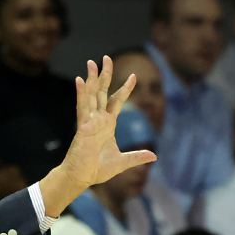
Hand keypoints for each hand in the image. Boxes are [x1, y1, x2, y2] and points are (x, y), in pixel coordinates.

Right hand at [40, 57, 157, 212]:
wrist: (82, 177)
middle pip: (102, 92)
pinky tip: (80, 80)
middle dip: (105, 75)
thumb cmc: (97, 170)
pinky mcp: (82, 126)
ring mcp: (89, 121)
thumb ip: (137, 157)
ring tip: (92, 62)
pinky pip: (82, 106)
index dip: (125, 89)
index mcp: (107, 124)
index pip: (117, 101)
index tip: (133, 76)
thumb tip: (154, 156)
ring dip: (92, 78)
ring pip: (91, 94)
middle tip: (107, 58)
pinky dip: (81, 93)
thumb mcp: (122, 162)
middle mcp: (98, 119)